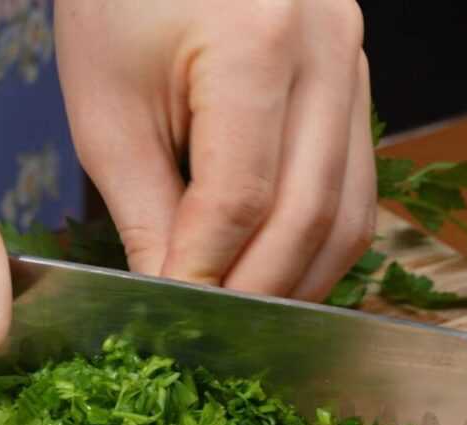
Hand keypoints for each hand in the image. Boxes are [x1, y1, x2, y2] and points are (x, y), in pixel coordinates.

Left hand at [55, 0, 375, 301]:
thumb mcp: (110, 110)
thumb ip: (147, 214)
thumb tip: (174, 300)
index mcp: (256, 41)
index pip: (242, 198)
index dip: (209, 273)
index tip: (174, 319)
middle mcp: (326, 46)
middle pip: (310, 214)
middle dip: (259, 293)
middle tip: (214, 341)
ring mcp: (354, 59)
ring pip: (350, 212)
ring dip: (299, 281)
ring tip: (246, 320)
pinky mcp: (356, 78)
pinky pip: (355, 185)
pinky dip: (317, 243)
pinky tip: (275, 274)